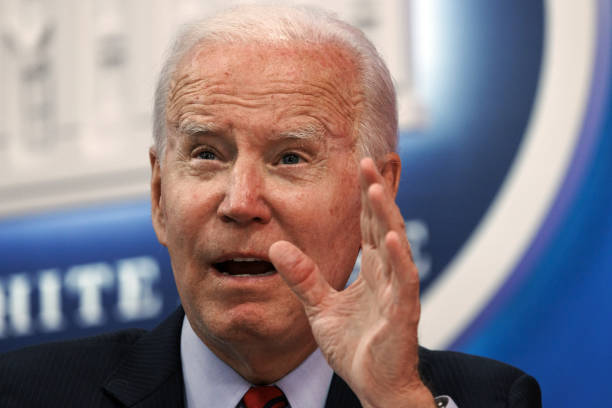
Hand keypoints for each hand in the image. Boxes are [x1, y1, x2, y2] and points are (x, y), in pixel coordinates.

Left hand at [269, 157, 434, 407]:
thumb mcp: (319, 307)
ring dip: (387, 216)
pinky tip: (391, 237)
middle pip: (384, 225)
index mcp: (372, 270)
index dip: (365, 197)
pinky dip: (398, 259)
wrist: (373, 385)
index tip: (359, 166)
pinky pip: (402, 282)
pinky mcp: (403, 313)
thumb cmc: (354, 346)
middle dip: (376, 193)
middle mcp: (388, 274)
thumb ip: (303, 277)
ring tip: (376, 188)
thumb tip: (275, 248)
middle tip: (368, 161)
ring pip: (396, 246)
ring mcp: (397, 292)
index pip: (369, 225)